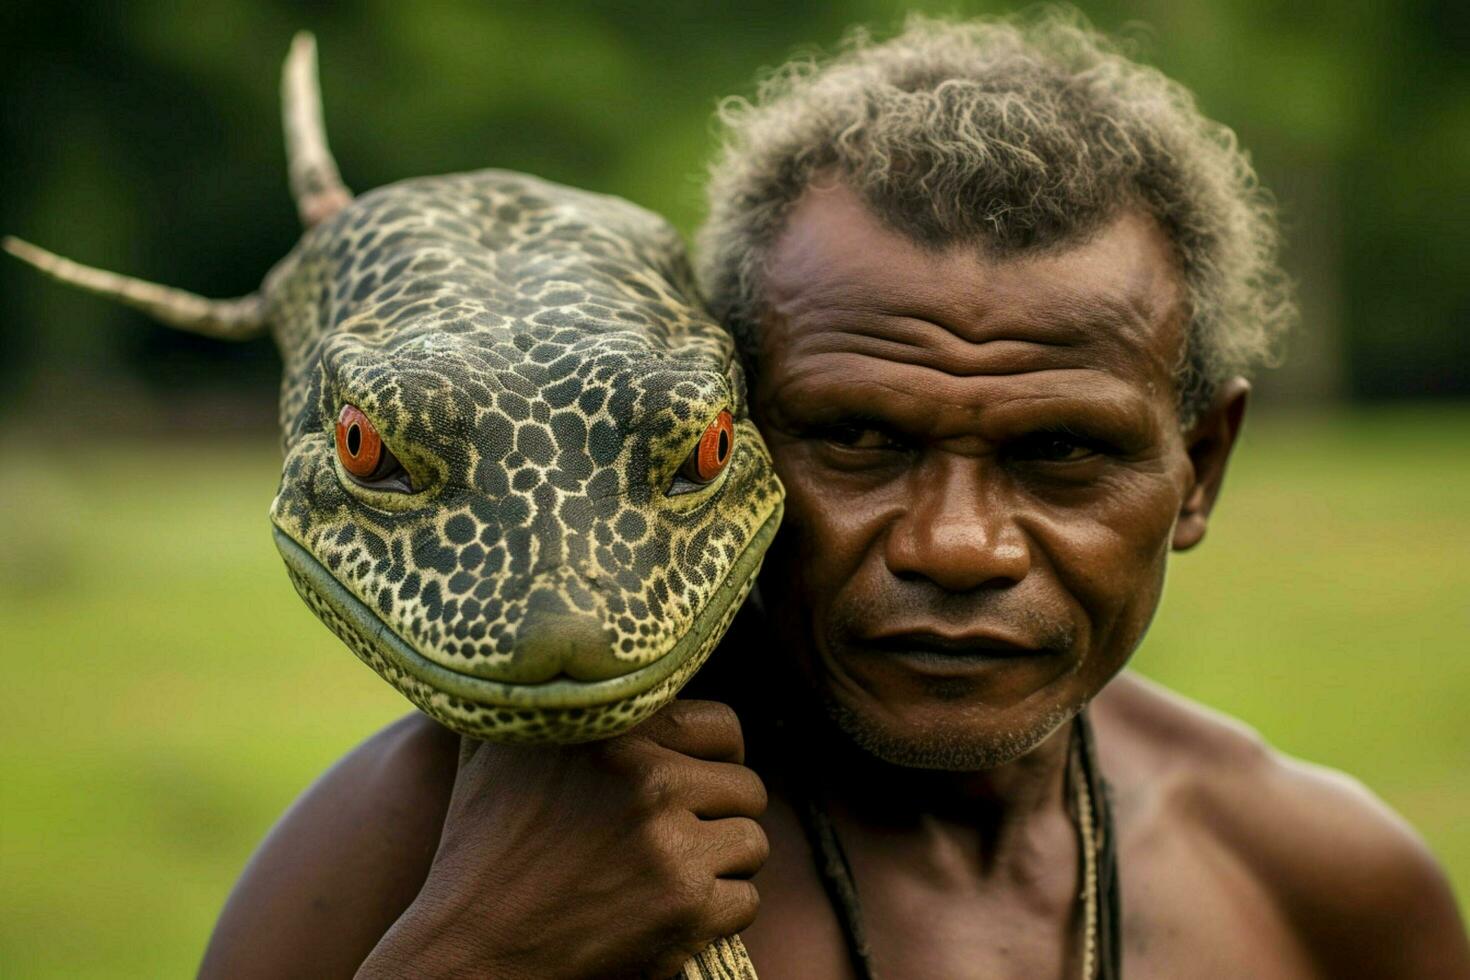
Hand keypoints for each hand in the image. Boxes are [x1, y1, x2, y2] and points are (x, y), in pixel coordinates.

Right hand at [357, 700, 768, 979]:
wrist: (468, 950)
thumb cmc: (479, 847)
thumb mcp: (497, 747)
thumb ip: (543, 694)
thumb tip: (559, 636)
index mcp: (613, 731)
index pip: (722, 726)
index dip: (714, 758)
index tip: (689, 781)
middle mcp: (647, 778)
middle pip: (747, 787)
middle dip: (719, 816)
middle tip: (678, 838)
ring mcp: (669, 845)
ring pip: (752, 844)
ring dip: (721, 866)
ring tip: (669, 877)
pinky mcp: (685, 909)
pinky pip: (746, 902)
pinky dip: (717, 916)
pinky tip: (667, 915)